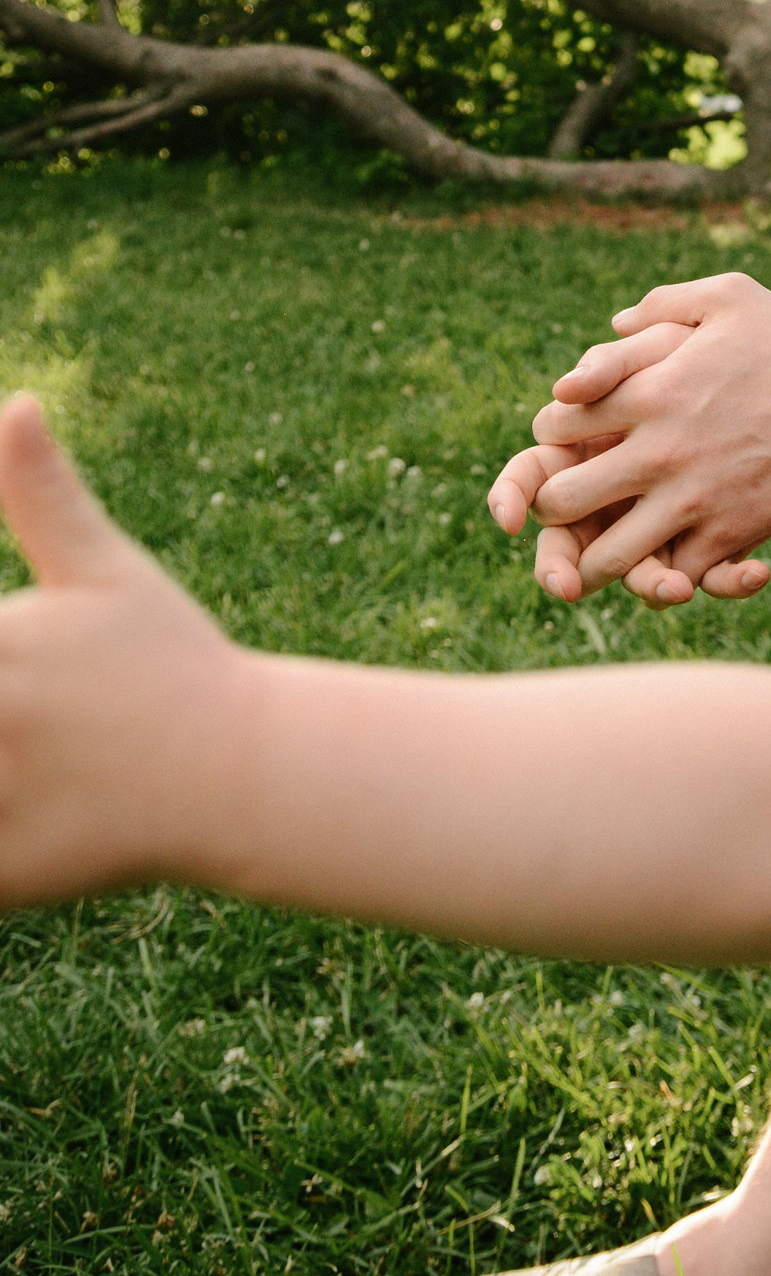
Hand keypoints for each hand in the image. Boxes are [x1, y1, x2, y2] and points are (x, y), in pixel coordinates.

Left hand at [0, 393, 248, 903]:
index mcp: (4, 642)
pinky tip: (19, 810)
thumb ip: (41, 493)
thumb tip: (17, 401)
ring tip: (13, 746)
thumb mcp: (105, 570)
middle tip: (5, 704)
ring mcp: (1, 801)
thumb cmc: (169, 659)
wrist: (241, 770)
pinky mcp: (8, 875)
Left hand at [489, 274, 770, 601]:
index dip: (552, 432)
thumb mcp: (732, 296)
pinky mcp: (726, 538)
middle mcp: (658, 452)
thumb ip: (664, 302)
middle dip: (553, 505)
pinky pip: (671, 575)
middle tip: (570, 501)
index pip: (556, 424)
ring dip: (594, 556)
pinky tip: (669, 557)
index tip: (568, 437)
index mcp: (649, 392)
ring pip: (607, 557)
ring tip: (601, 548)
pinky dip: (664, 574)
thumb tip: (615, 323)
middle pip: (561, 501)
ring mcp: (690, 502)